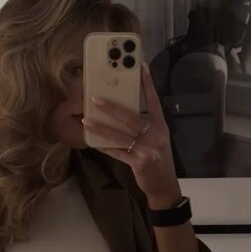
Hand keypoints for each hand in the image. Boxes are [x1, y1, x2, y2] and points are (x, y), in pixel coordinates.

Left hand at [82, 63, 179, 202]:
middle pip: (131, 117)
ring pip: (120, 136)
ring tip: (86, 120)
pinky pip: (118, 152)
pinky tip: (92, 142)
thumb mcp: (157, 138)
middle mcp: (156, 135)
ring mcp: (148, 149)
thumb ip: (144, 124)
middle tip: (95, 98)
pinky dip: (105, 147)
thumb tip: (122, 110)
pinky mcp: (139, 162)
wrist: (165, 185)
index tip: (140, 66)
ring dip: (101, 128)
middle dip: (112, 107)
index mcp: (160, 125)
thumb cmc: (158, 158)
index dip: (147, 84)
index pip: (154, 100)